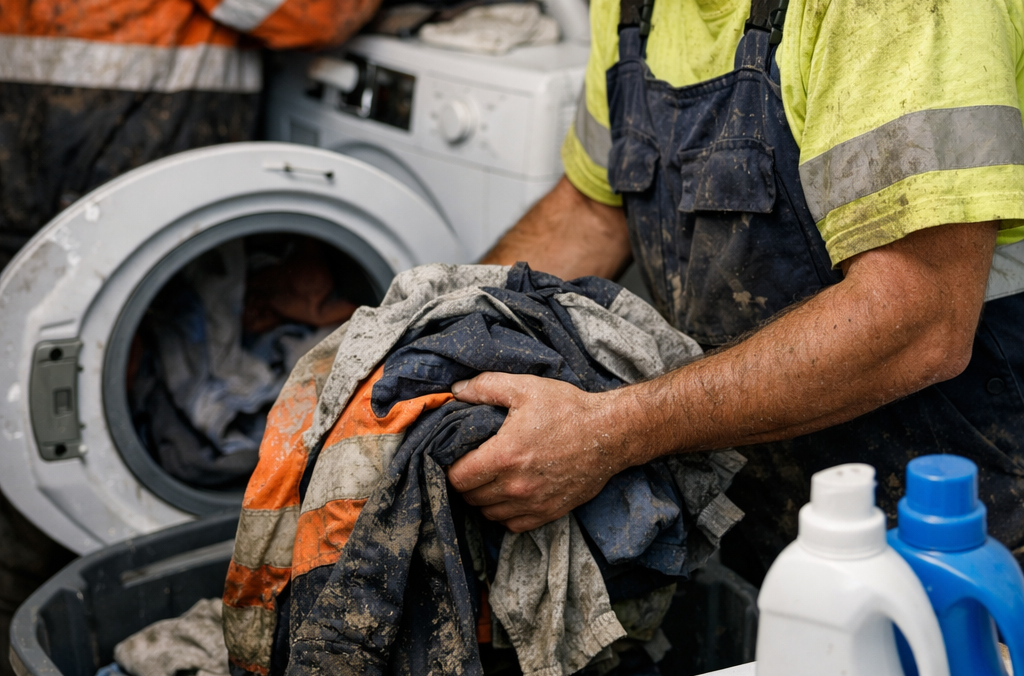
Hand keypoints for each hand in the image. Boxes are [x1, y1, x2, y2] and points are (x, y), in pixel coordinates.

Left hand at [447, 373, 633, 531]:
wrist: (611, 433)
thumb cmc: (568, 409)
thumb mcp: (525, 387)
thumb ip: (485, 387)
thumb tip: (455, 392)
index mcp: (504, 456)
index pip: (458, 477)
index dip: (451, 467)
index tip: (456, 456)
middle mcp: (516, 486)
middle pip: (470, 497)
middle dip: (466, 482)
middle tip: (472, 465)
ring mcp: (533, 503)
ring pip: (489, 513)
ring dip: (483, 499)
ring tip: (489, 480)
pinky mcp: (549, 512)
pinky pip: (513, 524)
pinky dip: (504, 513)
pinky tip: (509, 495)